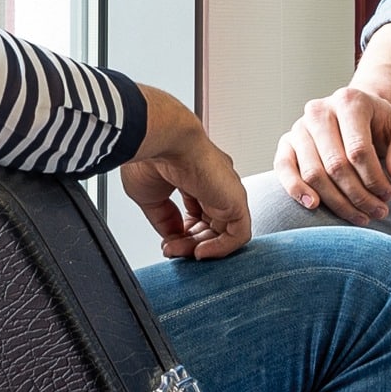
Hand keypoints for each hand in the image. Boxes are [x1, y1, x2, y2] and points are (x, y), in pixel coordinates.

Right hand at [123, 86, 248, 259]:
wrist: (164, 139)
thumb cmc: (153, 154)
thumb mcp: (151, 195)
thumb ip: (165, 219)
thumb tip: (172, 239)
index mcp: (197, 177)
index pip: (198, 214)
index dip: (183, 233)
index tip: (167, 242)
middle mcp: (215, 183)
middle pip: (211, 225)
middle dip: (190, 243)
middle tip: (172, 250)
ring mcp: (227, 191)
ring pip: (224, 232)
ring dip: (201, 248)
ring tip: (181, 252)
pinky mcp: (236, 200)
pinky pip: (239, 234)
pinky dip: (221, 249)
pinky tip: (200, 252)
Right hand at [273, 84, 390, 223]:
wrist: (355, 113)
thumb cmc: (380, 123)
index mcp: (349, 101)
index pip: (358, 149)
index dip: (374, 179)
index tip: (389, 195)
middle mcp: (319, 111)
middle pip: (335, 165)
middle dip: (358, 195)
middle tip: (377, 212)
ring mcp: (300, 126)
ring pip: (313, 173)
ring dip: (336, 201)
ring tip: (359, 216)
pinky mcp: (286, 142)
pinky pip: (284, 168)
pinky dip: (296, 189)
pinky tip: (314, 205)